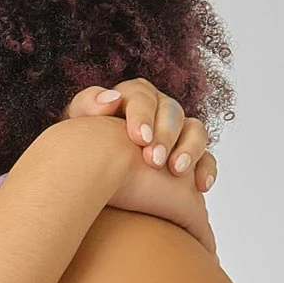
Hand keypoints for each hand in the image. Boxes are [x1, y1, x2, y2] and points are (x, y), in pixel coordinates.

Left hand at [63, 78, 217, 252]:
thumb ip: (87, 106)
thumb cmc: (82, 150)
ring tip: (176, 171)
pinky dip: (206, 170)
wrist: (90, 181)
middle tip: (153, 160)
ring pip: (195, 131)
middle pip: (172, 112)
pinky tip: (200, 186)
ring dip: (190, 149)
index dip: (143, 115)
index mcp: (132, 98)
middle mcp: (159, 111)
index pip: (142, 96)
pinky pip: (206, 160)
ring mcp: (177, 134)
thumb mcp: (77, 127)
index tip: (139, 138)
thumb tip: (112, 99)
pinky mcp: (189, 159)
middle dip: (165, 135)